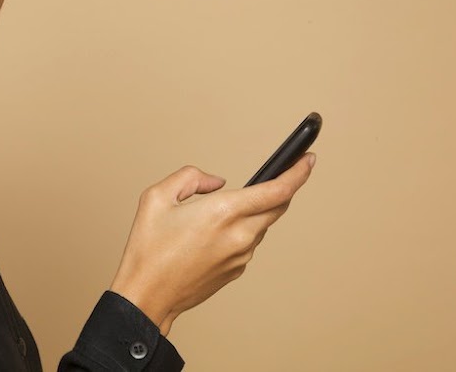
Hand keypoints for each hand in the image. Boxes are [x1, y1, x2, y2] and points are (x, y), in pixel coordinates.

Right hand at [108, 154, 314, 334]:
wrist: (147, 296)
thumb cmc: (148, 249)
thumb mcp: (156, 197)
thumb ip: (190, 177)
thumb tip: (216, 182)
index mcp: (223, 212)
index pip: (277, 190)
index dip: (298, 172)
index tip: (307, 159)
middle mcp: (239, 235)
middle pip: (278, 206)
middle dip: (283, 187)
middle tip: (282, 172)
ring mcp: (241, 256)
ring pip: (260, 224)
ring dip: (254, 210)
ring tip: (221, 209)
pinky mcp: (237, 270)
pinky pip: (247, 242)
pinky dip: (239, 230)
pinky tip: (212, 233)